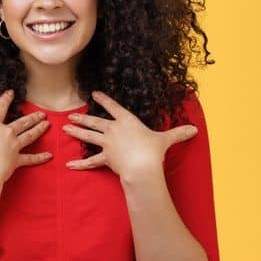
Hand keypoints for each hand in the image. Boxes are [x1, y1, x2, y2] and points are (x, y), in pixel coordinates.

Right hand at [0, 89, 52, 187]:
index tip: (11, 92)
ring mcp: (14, 146)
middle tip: (42, 113)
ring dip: (39, 130)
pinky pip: (31, 158)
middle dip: (33, 117)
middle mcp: (6, 133)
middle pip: (22, 122)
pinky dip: (40, 157)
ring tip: (47, 124)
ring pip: (30, 135)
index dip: (5, 99)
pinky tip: (49, 155)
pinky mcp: (18, 160)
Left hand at [61, 90, 197, 181]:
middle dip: (82, 118)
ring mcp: (107, 144)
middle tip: (70, 116)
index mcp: (127, 121)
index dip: (104, 100)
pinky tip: (68, 165)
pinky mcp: (105, 158)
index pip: (113, 107)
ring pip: (88, 136)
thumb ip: (178, 134)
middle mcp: (114, 130)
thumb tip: (195, 129)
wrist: (142, 166)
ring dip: (76, 133)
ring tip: (65, 129)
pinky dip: (79, 164)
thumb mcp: (166, 140)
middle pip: (94, 122)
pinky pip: (90, 161)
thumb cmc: (153, 151)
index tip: (94, 94)